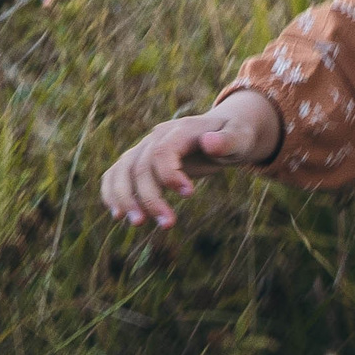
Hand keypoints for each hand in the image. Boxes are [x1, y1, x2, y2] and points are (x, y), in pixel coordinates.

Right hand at [100, 90, 282, 229]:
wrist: (225, 129)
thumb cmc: (236, 135)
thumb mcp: (241, 137)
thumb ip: (229, 141)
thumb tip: (210, 143)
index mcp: (181, 129)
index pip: (162, 151)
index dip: (169, 174)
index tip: (190, 194)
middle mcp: (157, 136)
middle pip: (140, 167)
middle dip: (150, 198)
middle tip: (168, 224)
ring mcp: (145, 147)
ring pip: (121, 171)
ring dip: (125, 198)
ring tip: (138, 223)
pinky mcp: (140, 159)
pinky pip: (116, 174)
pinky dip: (112, 192)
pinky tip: (118, 214)